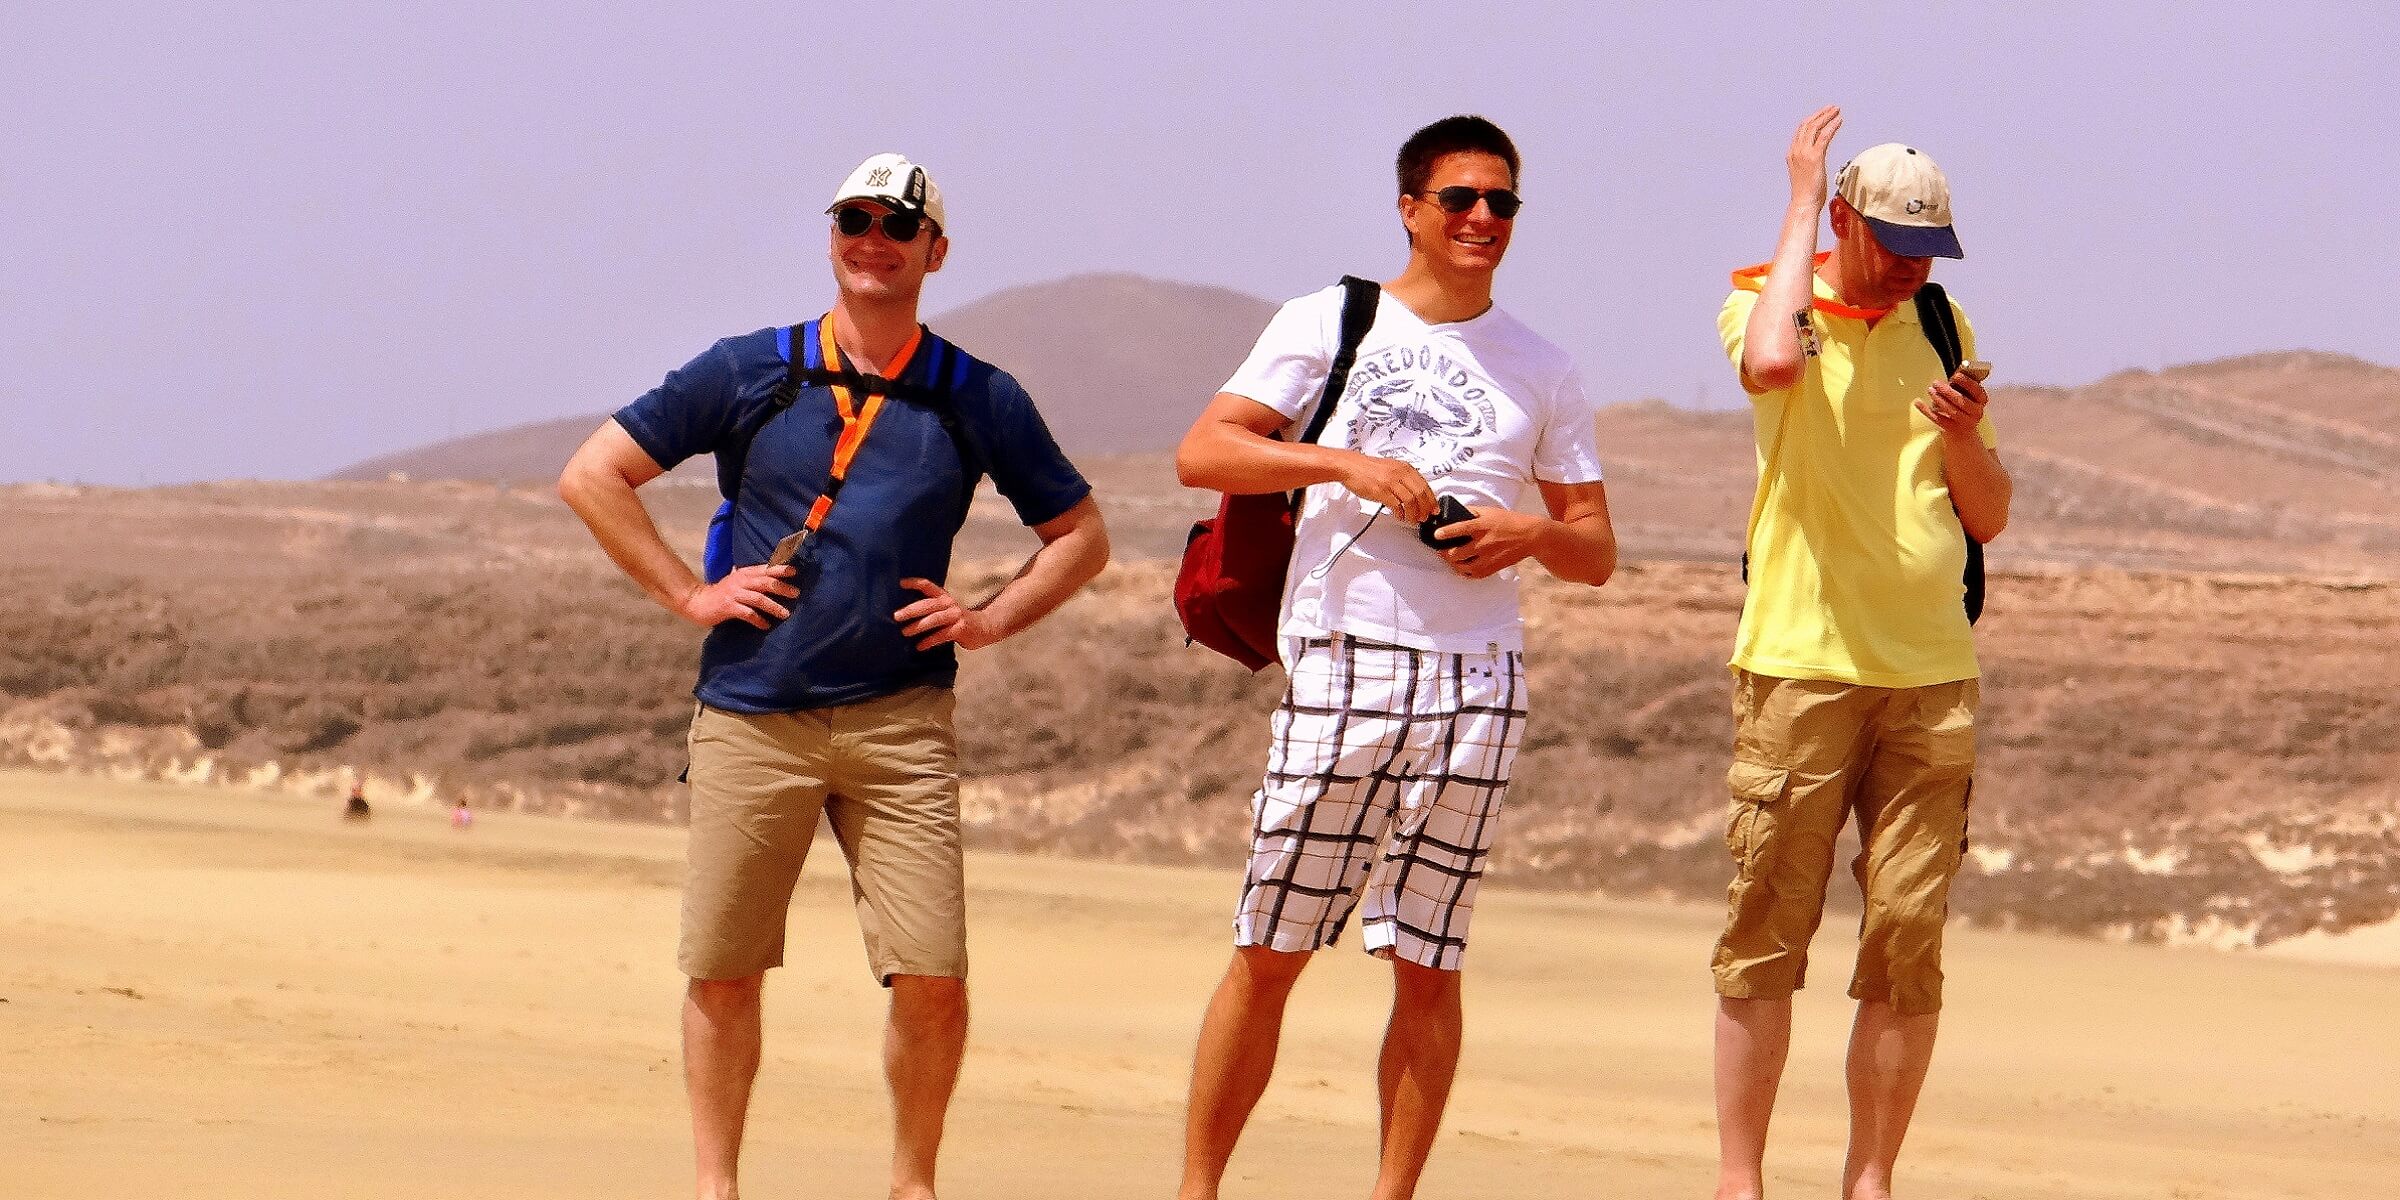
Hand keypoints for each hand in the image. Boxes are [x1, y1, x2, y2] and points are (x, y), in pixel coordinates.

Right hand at [678, 564, 799, 629]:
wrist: (697, 601)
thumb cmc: (720, 593)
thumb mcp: (736, 581)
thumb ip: (750, 577)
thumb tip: (769, 574)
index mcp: (743, 574)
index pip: (764, 569)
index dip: (779, 569)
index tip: (794, 571)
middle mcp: (740, 582)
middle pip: (765, 582)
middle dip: (781, 587)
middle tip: (796, 593)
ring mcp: (734, 594)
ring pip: (758, 598)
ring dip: (773, 606)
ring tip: (785, 614)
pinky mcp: (728, 607)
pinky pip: (747, 613)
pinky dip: (758, 620)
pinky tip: (765, 625)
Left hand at [895, 578, 1001, 650]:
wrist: (985, 627)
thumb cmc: (959, 620)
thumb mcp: (946, 609)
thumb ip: (931, 609)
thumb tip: (905, 614)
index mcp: (944, 597)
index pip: (928, 586)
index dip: (915, 583)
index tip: (900, 583)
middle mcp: (949, 603)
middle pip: (928, 604)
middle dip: (911, 610)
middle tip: (896, 616)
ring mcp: (956, 616)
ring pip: (935, 619)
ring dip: (918, 626)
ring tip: (904, 632)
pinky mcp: (961, 629)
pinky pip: (942, 635)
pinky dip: (929, 641)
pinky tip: (920, 646)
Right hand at [1340, 453, 1436, 523]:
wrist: (1350, 466)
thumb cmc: (1368, 469)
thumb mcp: (1391, 468)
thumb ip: (1404, 478)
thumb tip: (1416, 493)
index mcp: (1405, 467)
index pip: (1424, 485)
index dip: (1431, 500)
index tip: (1434, 509)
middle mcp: (1400, 473)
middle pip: (1420, 494)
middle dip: (1425, 509)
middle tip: (1424, 517)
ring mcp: (1391, 482)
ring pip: (1411, 501)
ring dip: (1413, 514)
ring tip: (1412, 520)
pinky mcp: (1381, 491)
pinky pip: (1397, 505)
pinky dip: (1401, 513)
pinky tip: (1400, 516)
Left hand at [1435, 506, 1546, 579]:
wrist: (1530, 536)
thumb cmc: (1508, 521)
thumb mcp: (1490, 511)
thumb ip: (1471, 511)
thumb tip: (1454, 512)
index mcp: (1482, 526)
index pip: (1461, 529)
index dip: (1446, 532)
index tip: (1436, 535)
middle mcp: (1484, 543)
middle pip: (1457, 553)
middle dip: (1445, 553)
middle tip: (1440, 550)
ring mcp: (1488, 557)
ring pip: (1463, 567)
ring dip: (1453, 564)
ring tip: (1450, 559)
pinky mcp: (1493, 567)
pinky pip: (1473, 575)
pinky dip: (1464, 572)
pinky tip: (1461, 567)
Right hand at [1788, 104, 1842, 209]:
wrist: (1803, 203)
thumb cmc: (1806, 193)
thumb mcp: (1805, 173)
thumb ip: (1809, 162)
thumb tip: (1818, 160)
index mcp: (1792, 154)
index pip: (1801, 130)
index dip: (1812, 119)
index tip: (1823, 114)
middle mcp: (1796, 150)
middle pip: (1806, 125)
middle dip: (1820, 114)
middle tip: (1832, 108)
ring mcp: (1804, 153)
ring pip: (1814, 127)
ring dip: (1826, 116)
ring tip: (1837, 111)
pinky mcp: (1814, 157)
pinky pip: (1824, 136)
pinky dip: (1832, 126)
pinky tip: (1839, 121)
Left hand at [1916, 369, 1990, 439]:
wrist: (1964, 433)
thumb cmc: (1964, 409)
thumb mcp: (1966, 395)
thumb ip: (1960, 387)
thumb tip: (1949, 378)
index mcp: (1981, 400)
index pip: (1977, 390)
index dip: (1966, 383)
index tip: (1955, 375)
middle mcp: (1976, 412)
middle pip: (1962, 401)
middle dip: (1947, 391)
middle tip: (1936, 383)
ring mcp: (1965, 422)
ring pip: (1951, 411)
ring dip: (1939, 399)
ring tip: (1931, 391)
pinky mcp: (1953, 429)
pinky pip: (1938, 419)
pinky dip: (1927, 410)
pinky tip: (1919, 403)